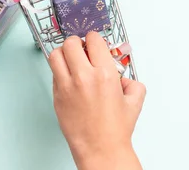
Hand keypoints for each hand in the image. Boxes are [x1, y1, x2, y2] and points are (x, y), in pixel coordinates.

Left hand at [49, 32, 145, 169]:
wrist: (100, 149)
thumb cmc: (115, 129)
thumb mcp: (134, 101)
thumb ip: (131, 82)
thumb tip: (123, 76)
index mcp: (105, 74)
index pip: (93, 39)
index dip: (94, 39)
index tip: (94, 43)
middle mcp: (84, 77)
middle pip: (70, 43)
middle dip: (77, 42)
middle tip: (81, 49)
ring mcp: (67, 86)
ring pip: (56, 54)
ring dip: (63, 53)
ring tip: (70, 59)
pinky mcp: (56, 95)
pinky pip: (53, 73)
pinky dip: (59, 70)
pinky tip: (68, 77)